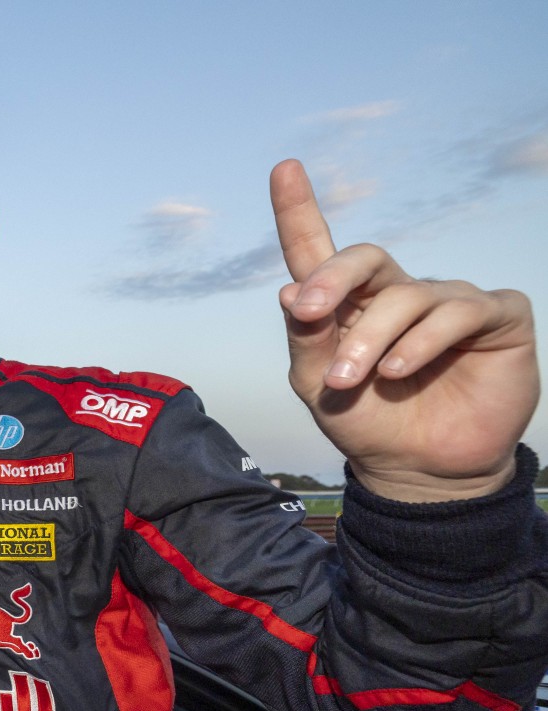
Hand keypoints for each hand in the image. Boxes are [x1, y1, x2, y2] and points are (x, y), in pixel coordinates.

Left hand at [272, 159, 538, 500]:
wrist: (420, 472)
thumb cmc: (369, 423)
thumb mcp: (320, 388)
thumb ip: (307, 341)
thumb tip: (289, 291)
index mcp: (349, 305)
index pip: (320, 251)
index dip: (300, 211)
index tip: (283, 169)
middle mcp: (399, 293)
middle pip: (366, 258)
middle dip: (334, 279)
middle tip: (309, 311)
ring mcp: (449, 301)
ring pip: (405, 296)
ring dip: (370, 339)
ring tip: (353, 379)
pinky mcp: (497, 317)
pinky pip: (456, 312)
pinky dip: (420, 342)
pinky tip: (398, 370)